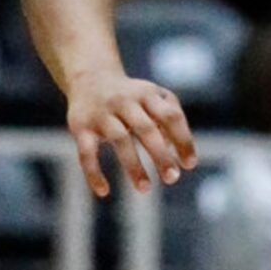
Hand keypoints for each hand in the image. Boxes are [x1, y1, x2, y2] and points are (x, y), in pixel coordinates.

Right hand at [66, 69, 197, 197]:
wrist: (89, 77)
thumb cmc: (131, 95)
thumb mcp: (153, 96)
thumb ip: (170, 117)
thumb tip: (175, 150)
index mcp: (147, 94)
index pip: (171, 116)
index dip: (183, 140)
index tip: (189, 164)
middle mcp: (125, 101)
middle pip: (146, 129)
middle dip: (161, 155)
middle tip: (172, 178)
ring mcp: (102, 114)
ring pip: (120, 140)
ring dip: (133, 166)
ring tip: (145, 188)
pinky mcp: (81, 127)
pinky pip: (86, 152)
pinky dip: (93, 173)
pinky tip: (103, 192)